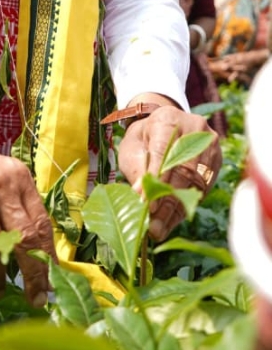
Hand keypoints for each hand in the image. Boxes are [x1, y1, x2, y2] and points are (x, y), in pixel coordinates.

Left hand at [117, 103, 221, 241]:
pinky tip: (173, 221)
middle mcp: (194, 128)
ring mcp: (210, 144)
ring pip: (196, 182)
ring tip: (161, 230)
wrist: (166, 129)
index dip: (157, 181)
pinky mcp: (217, 160)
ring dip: (178, 209)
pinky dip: (187, 207)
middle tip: (153, 228)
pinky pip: (204, 188)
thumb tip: (141, 196)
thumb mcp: (132, 149)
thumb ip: (136, 169)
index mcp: (168, 120)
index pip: (164, 152)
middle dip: (167, 202)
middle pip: (183, 170)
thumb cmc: (144, 141)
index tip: (148, 206)